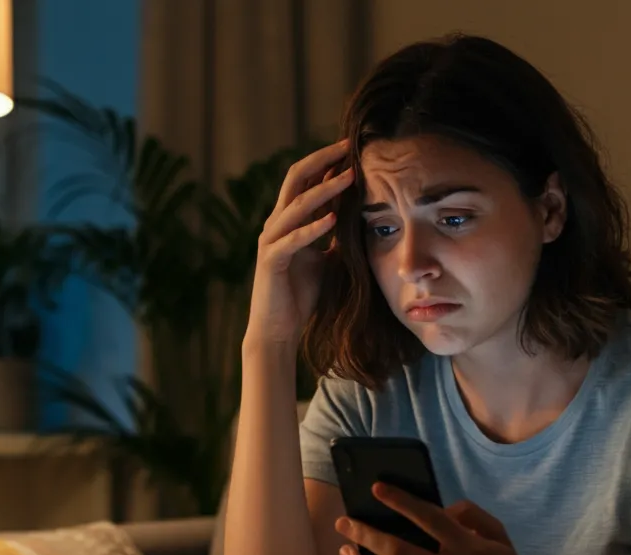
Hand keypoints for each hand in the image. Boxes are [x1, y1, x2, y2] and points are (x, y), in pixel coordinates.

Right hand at [245, 139, 354, 350]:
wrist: (278, 329)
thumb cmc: (300, 296)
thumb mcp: (326, 261)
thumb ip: (336, 239)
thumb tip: (360, 221)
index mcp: (289, 221)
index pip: (305, 180)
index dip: (326, 162)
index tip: (352, 148)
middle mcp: (276, 224)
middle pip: (296, 178)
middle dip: (322, 161)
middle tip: (347, 147)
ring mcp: (271, 241)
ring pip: (297, 205)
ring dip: (324, 190)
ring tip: (349, 178)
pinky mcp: (271, 261)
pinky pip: (292, 239)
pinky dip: (312, 228)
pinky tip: (333, 220)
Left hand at [335, 483, 541, 554]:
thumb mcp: (498, 536)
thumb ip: (471, 515)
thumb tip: (441, 509)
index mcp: (468, 548)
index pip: (428, 517)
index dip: (400, 500)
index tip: (376, 488)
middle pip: (397, 550)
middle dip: (364, 533)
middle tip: (343, 522)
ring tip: (346, 552)